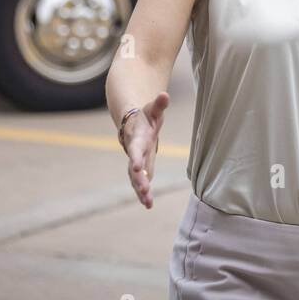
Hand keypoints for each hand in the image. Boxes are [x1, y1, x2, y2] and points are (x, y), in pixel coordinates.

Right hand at [125, 92, 167, 208]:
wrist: (133, 124)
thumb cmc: (146, 116)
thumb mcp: (153, 109)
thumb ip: (159, 104)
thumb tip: (165, 95)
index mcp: (137, 138)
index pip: (136, 149)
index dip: (135, 158)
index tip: (136, 168)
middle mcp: (134, 152)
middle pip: (134, 168)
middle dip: (139, 180)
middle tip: (145, 191)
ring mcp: (136, 162)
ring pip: (136, 178)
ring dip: (141, 190)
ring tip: (148, 203)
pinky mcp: (140, 169)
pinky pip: (140, 182)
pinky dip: (143, 193)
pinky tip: (148, 205)